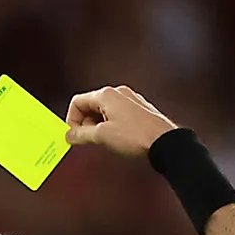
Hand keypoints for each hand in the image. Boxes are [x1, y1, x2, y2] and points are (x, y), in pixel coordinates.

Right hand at [65, 86, 179, 158]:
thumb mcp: (101, 136)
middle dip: (84, 123)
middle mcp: (118, 93)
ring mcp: (129, 100)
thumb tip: (69, 135)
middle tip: (87, 140)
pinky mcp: (137, 109)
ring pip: (102, 111)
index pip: (77, 102)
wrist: (164, 141)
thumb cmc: (136, 135)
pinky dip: (110, 125)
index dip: (71, 120)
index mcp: (106, 95)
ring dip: (97, 126)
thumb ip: (80, 135)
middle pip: (89, 106)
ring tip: (103, 140)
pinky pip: (115, 114)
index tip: (74, 135)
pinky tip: (116, 138)